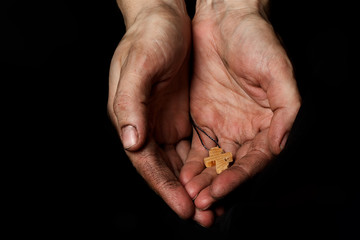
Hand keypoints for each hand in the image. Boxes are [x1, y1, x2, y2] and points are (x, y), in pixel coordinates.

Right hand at [108, 2, 193, 218]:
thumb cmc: (149, 37)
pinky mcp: (182, 116)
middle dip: (182, 194)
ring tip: (214, 205)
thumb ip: (131, 103)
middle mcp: (147, 126)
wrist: (165, 17)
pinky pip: (194, 146)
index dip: (165, 187)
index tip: (184, 207)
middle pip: (164, 169)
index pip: (147, 162)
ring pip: (180, 163)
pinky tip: (216, 176)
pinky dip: (203, 165)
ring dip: (196, 184)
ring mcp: (165, 122)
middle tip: (204, 216)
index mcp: (131, 118)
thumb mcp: (139, 65)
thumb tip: (130, 142)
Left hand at [180, 1, 300, 225]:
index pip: (254, 160)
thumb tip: (280, 144)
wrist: (226, 19)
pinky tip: (182, 175)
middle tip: (200, 202)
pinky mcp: (202, 116)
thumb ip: (286, 108)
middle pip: (232, 166)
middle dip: (217, 185)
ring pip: (212, 160)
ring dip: (201, 179)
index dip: (238, 178)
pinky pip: (196, 145)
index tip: (219, 192)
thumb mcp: (279, 71)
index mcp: (267, 123)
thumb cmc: (257, 40)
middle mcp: (245, 128)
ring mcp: (223, 124)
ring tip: (189, 194)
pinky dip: (190, 162)